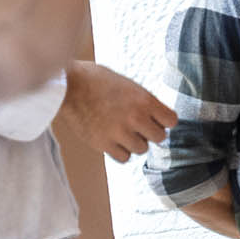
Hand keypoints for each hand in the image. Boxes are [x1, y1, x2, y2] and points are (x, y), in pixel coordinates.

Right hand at [57, 60, 175, 162]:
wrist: (68, 85)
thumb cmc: (97, 80)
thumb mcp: (128, 85)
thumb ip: (144, 102)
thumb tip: (157, 117)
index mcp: (145, 100)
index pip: (171, 121)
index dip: (164, 121)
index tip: (155, 119)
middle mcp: (135, 117)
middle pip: (159, 137)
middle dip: (149, 132)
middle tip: (137, 126)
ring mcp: (119, 132)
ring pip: (141, 149)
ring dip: (134, 142)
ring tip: (121, 131)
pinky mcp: (102, 143)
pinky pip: (124, 158)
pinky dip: (120, 152)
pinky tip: (112, 140)